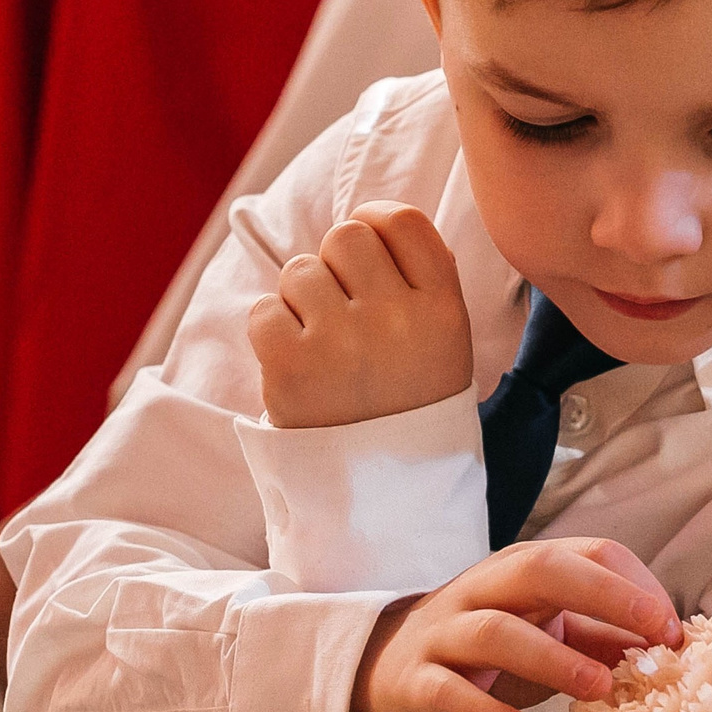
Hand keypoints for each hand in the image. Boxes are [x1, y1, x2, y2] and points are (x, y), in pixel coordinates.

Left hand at [248, 202, 474, 429]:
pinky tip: (294, 359)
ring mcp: (342, 341)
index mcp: (442, 309)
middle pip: (346, 235)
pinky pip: (265, 308)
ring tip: (319, 340)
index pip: (403, 222)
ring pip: (300, 269)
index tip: (365, 240)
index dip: (375, 219)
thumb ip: (422, 280)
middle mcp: (396, 318)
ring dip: (301, 298)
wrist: (383, 491)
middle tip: (340, 304)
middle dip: (335, 263)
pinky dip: (271, 329)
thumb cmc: (411, 405)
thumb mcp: (446, 342)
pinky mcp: (291, 366)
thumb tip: (373, 222)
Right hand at [353, 539, 682, 711]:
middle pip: (538, 569)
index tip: (673, 628)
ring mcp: (444, 634)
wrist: (388, 678)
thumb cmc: (485, 655)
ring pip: (495, 631)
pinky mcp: (417, 683)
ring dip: (553, 658)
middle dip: (601, 594)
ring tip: (600, 689)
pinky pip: (450, 693)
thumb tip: (667, 648)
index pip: (585, 553)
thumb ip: (600, 638)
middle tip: (653, 632)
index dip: (633, 585)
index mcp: (522, 570)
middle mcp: (482, 589)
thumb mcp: (545, 635)